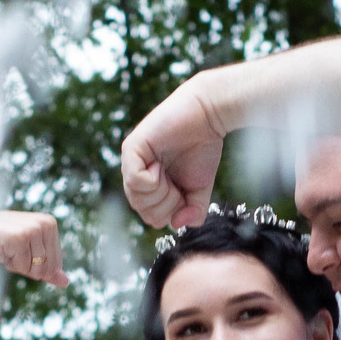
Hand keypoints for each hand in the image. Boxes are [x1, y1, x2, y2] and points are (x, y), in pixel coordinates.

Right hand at [0, 211, 67, 286]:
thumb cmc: (2, 242)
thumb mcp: (28, 254)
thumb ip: (48, 267)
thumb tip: (65, 282)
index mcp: (50, 224)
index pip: (55, 263)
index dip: (36, 265)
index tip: (21, 250)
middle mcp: (45, 224)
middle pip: (47, 267)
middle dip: (28, 266)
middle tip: (13, 250)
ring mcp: (33, 230)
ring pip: (36, 269)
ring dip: (18, 266)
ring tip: (7, 249)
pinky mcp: (20, 238)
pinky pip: (23, 267)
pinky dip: (10, 265)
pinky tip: (2, 249)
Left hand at [120, 79, 225, 229]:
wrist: (210, 114)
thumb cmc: (203, 146)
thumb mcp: (199, 189)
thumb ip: (191, 211)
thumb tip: (178, 224)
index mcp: (149, 181)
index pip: (149, 215)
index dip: (169, 213)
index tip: (182, 194)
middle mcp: (135, 170)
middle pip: (141, 210)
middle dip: (165, 205)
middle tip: (176, 184)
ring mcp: (131, 158)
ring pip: (136, 198)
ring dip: (160, 192)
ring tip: (168, 171)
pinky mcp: (132, 147)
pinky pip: (134, 181)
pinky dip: (152, 180)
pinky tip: (160, 164)